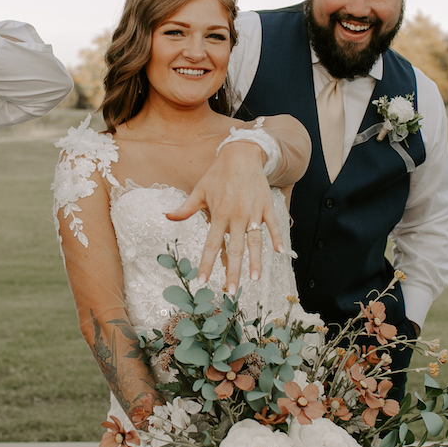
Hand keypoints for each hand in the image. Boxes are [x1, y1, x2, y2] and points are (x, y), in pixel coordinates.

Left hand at [166, 141, 283, 293]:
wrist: (241, 155)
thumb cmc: (218, 175)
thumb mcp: (200, 190)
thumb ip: (186, 208)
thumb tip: (167, 217)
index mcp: (219, 214)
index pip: (211, 245)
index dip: (206, 264)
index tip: (202, 281)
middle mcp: (237, 216)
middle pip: (234, 249)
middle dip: (232, 271)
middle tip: (231, 291)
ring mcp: (254, 212)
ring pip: (255, 241)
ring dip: (255, 261)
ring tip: (255, 279)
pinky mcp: (266, 206)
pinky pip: (272, 225)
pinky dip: (277, 238)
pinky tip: (280, 252)